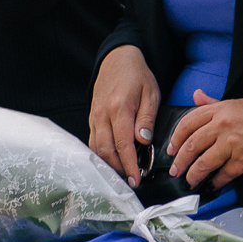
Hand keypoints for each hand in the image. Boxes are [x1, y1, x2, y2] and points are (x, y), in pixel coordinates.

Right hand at [88, 45, 160, 186]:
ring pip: (95, 148)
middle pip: (105, 150)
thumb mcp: (150, 92)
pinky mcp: (92, 118)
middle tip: (131, 182)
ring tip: (121, 176)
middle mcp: (103, 115)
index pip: (123, 144)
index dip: (129, 164)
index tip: (136, 179)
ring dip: (107, 165)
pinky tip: (110, 162)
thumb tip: (143, 140)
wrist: (117, 58)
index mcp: (119, 108)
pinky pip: (93, 141)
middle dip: (117, 170)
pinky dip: (100, 155)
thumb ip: (147, 117)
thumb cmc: (137, 75)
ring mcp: (94, 117)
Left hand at [167, 89, 242, 189]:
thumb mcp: (239, 103)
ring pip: (203, 162)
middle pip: (192, 145)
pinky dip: (216, 182)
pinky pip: (223, 174)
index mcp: (221, 110)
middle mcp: (223, 125)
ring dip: (193, 174)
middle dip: (180, 160)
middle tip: (175, 170)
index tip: (172, 149)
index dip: (176, 138)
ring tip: (189, 181)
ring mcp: (233, 144)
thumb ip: (214, 103)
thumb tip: (196, 96)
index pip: (188, 122)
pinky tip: (213, 185)